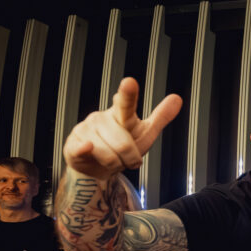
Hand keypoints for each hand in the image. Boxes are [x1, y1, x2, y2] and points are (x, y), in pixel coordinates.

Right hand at [64, 77, 181, 179]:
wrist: (98, 168)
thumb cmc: (124, 148)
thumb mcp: (145, 133)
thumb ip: (160, 116)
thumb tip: (178, 98)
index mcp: (120, 114)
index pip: (126, 103)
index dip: (128, 94)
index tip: (130, 82)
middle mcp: (101, 118)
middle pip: (124, 144)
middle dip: (131, 158)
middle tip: (129, 159)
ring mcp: (85, 130)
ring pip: (109, 155)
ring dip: (116, 165)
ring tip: (113, 160)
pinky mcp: (73, 144)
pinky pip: (82, 149)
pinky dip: (86, 151)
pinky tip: (87, 148)